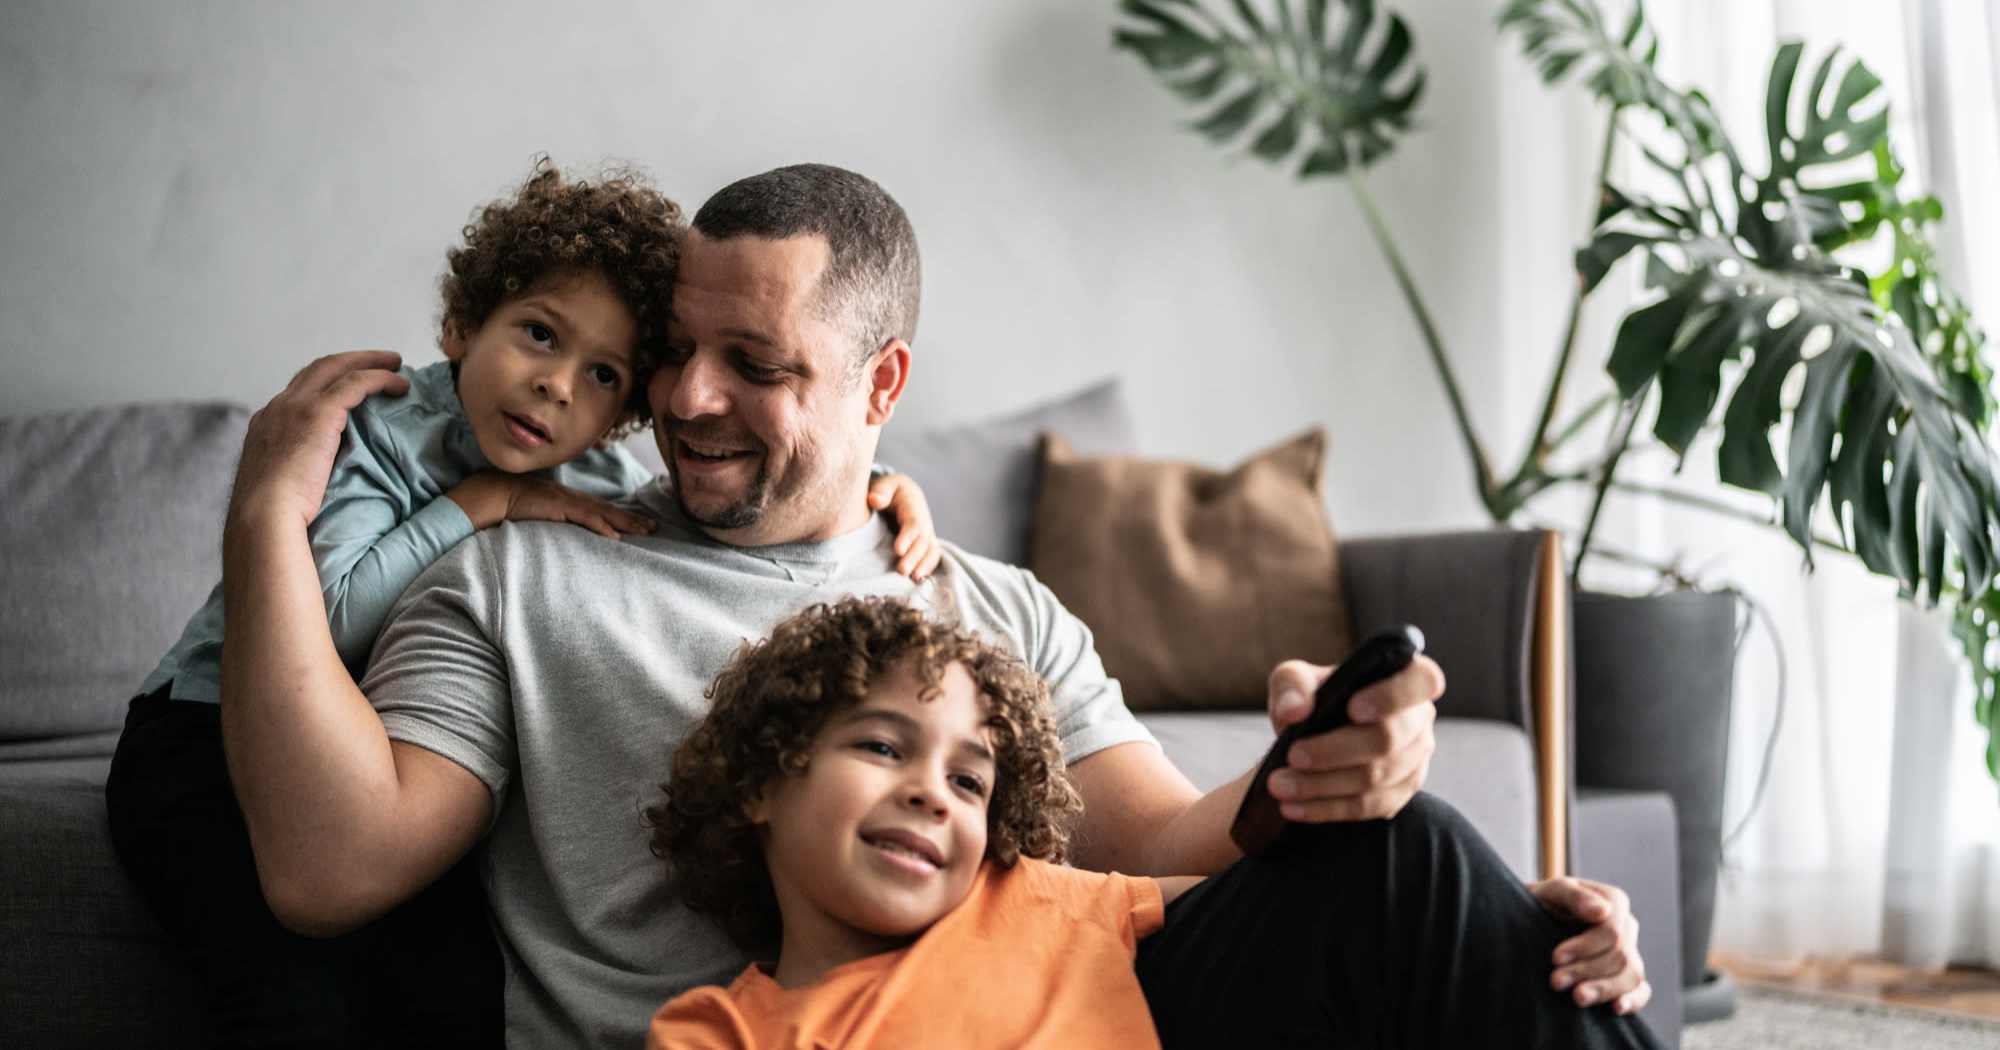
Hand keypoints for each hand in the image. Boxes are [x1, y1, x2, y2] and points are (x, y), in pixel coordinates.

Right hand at [230, 351, 409, 529]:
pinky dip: (380, 378)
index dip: (327, 383)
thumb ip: (295, 471)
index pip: (299, 391)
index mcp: (267, 423)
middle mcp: (279, 407)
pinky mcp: (319, 412)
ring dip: (370, 362)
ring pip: (338, 367)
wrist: (264, 514)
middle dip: (351, 360)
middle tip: (381, 361)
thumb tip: (317, 481)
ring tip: (396, 364)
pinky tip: (400, 384)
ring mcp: (296, 406)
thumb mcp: (279, 485)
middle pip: (318, 369)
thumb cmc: (274, 515)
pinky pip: (357, 382)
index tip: (350, 385)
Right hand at [446, 472, 655, 538]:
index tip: (639, 523)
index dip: (620, 516)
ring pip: (603, 513)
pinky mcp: (559, 508)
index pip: (600, 509)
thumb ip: (553, 520)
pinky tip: (615, 537)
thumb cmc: (511, 505)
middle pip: (608, 510)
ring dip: (625, 523)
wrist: (493, 493)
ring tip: (646, 531)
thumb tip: (561, 533)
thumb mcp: (538, 512)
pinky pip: (585, 518)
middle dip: (632, 519)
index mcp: (567, 499)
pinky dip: (601, 526)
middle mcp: (571, 498)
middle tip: (654, 527)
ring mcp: (567, 501)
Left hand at [865, 473, 941, 580]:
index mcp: (913, 505)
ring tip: (914, 578)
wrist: (900, 493)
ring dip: (924, 565)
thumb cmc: (888, 490)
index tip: (898, 550)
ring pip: (931, 550)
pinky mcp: (925, 544)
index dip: (908, 537)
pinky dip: (928, 568)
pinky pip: (931, 556)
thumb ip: (880, 491)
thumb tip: (874, 500)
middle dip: (914, 557)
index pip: (913, 523)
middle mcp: (924, 521)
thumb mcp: (884, 485)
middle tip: (902, 571)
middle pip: (923, 540)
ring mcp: (927, 533)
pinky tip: (918, 581)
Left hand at [1259, 655, 1441, 821]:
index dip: (1392, 696)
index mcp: (1405, 678)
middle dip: (1335, 751)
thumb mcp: (1295, 679)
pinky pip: (1368, 807)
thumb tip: (1295, 711)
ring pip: (1376, 779)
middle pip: (1388, 739)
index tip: (1353, 709)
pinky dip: (1326, 808)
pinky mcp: (1400, 793)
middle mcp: (1419, 719)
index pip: (1424, 680)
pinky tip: (1292, 806)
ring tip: (1280, 785)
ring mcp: (1415, 760)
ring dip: (1322, 785)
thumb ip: (1292, 686)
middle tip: (1293, 756)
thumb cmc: (1313, 698)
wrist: (1312, 735)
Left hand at [1530, 876, 1650, 1014]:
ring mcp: (1630, 951)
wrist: (1530, 920)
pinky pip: (1641, 990)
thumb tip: (1602, 912)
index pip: (1611, 932)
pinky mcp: (1626, 975)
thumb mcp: (1551, 892)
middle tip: (1555, 982)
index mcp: (1614, 902)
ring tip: (1577, 998)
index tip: (1556, 958)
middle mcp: (1627, 926)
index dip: (1585, 947)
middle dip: (1586, 971)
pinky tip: (1616, 1008)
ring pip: (1631, 976)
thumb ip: (1574, 896)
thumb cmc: (1542, 902)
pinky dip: (1633, 1000)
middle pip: (1619, 956)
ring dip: (1603, 989)